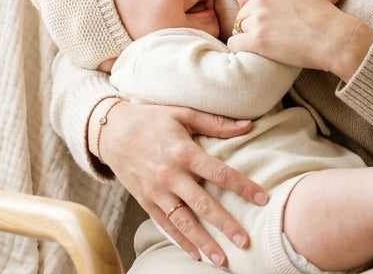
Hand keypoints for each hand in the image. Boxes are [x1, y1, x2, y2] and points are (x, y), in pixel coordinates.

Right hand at [97, 100, 266, 266]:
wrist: (110, 131)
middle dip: (225, 224)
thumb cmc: (150, 119)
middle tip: (245, 241)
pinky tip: (196, 254)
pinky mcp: (145, 200)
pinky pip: (165, 224)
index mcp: (183, 152)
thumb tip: (248, 125)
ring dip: (203, 242)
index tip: (262, 199)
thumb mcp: (182, 113)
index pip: (219, 173)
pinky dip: (180, 241)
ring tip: (222, 259)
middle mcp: (170, 175)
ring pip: (183, 221)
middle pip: (203, 204)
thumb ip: (215, 123)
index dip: (243, 187)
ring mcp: (156, 191)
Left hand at [229, 0, 372, 79]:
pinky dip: (237, 48)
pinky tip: (244, 52)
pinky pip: (235, 44)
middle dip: (248, 23)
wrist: (333, 36)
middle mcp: (262, 0)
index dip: (248, 7)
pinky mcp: (257, 41)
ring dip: (246, 36)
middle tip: (258, 33)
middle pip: (241, 13)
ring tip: (254, 44)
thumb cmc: (322, 15)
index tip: (255, 17)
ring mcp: (258, 20)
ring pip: (239, 29)